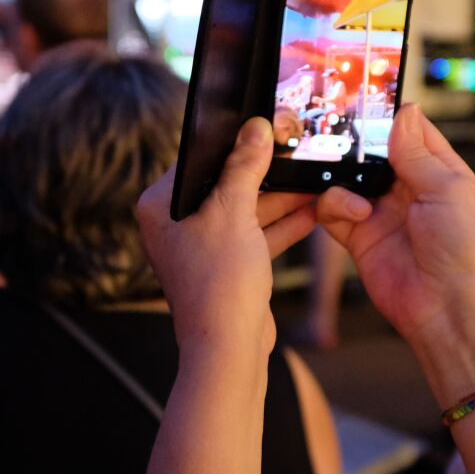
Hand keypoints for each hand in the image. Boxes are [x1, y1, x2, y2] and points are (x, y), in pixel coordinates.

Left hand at [137, 118, 316, 353]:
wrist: (229, 348)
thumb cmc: (218, 281)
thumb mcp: (234, 213)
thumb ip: (245, 168)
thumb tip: (256, 129)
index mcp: (160, 206)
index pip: (196, 161)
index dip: (231, 142)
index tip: (262, 125)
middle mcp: (174, 223)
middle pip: (223, 183)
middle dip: (263, 170)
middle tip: (295, 147)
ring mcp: (201, 244)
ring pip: (244, 208)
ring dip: (279, 196)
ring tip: (314, 174)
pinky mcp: (225, 263)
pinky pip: (254, 233)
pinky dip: (281, 223)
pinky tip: (314, 208)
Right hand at [317, 104, 474, 404]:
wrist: (449, 314)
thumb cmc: (469, 256)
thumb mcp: (450, 191)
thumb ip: (418, 153)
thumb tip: (404, 113)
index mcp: (441, 176)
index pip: (413, 135)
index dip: (391, 118)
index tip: (366, 98)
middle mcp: (410, 193)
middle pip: (371, 155)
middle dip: (354, 146)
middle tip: (337, 135)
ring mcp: (382, 214)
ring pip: (346, 179)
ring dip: (342, 178)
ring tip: (349, 185)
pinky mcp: (358, 237)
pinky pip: (331, 210)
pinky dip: (332, 206)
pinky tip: (351, 212)